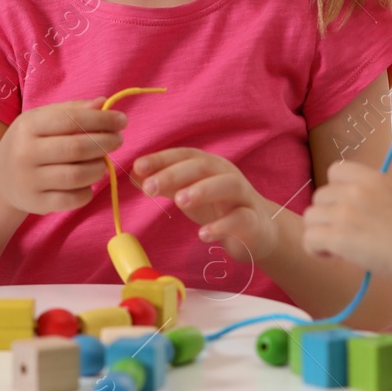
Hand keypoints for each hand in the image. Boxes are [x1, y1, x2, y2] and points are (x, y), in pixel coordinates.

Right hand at [0, 98, 126, 214]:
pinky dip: (88, 191)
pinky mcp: (37, 203)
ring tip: (102, 162)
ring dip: (99, 168)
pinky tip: (88, 182)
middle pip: (76, 148)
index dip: (102, 120)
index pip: (71, 120)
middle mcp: (25, 153)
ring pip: (77, 176)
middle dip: (105, 143)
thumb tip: (104, 103)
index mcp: (28, 126)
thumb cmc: (31, 141)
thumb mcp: (43, 119)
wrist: (1, 177)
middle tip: (118, 140)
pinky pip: (73, 199)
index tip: (122, 120)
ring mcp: (30, 181)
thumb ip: (73, 110)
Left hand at [131, 148, 281, 260]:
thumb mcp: (189, 193)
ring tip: (179, 201)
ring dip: (203, 190)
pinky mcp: (253, 220)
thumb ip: (165, 184)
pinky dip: (222, 226)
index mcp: (210, 166)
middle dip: (174, 174)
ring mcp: (243, 197)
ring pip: (228, 185)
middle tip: (149, 188)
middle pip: (203, 166)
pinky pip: (240, 219)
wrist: (258, 231)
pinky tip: (203, 235)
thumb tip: (133, 175)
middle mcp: (227, 175)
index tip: (138, 166)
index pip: (185, 155)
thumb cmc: (220, 208)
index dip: (162, 158)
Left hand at [302, 161, 391, 281]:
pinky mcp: (339, 237)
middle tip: (346, 234)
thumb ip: (379, 198)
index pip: (336, 170)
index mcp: (374, 178)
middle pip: (320, 196)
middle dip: (328, 215)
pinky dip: (316, 250)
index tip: (348, 207)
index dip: (336, 190)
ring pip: (310, 217)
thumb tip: (367, 213)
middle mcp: (356, 190)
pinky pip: (309, 239)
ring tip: (339, 248)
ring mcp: (346, 212)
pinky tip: (334, 257)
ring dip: (321, 233)